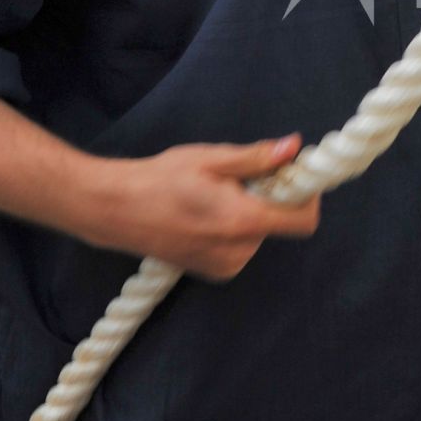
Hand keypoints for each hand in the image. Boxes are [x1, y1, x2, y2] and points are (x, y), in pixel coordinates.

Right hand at [82, 134, 316, 280]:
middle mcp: (238, 251)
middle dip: (271, 199)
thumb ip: (257, 158)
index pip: (303, 221)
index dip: (307, 196)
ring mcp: (225, 266)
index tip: (293, 176)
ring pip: (260, 234)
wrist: (114, 209)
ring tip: (214, 196)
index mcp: (242, 222)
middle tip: (240, 179)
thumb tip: (294, 148)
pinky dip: (235, 229)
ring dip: (250, 213)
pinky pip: (241, 246)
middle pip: (280, 223)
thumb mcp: (211, 159)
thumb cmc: (160, 179)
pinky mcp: (214, 272)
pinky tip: (205, 214)